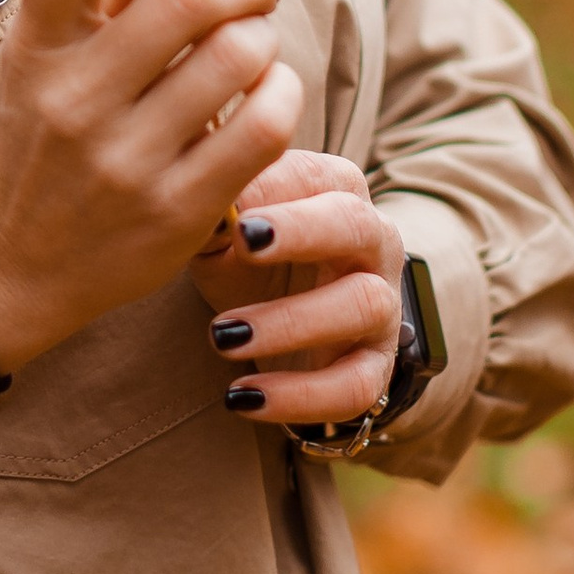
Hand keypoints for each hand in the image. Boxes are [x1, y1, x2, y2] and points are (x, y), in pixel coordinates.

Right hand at [0, 0, 303, 373]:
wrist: (11, 263)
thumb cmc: (36, 140)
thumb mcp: (43, 58)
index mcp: (34, 50)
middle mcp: (74, 102)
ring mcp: (126, 161)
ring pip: (239, 55)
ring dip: (263, 34)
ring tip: (253, 44)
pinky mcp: (177, 211)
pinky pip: (264, 126)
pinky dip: (282, 92)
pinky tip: (267, 92)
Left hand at [191, 148, 402, 427]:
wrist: (281, 327)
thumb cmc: (249, 259)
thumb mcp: (224, 233)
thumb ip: (212, 211)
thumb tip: (190, 194)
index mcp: (336, 190)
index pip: (314, 176)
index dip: (274, 188)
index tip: (229, 205)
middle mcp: (372, 241)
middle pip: (355, 224)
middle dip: (301, 231)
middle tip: (242, 243)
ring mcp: (383, 304)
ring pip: (362, 305)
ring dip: (291, 322)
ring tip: (222, 337)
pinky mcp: (376, 366)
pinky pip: (355, 385)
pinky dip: (300, 396)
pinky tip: (243, 397)